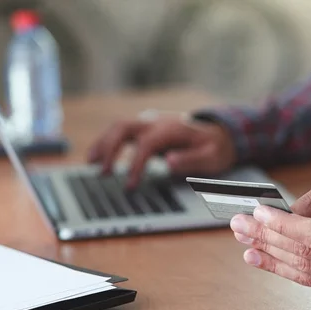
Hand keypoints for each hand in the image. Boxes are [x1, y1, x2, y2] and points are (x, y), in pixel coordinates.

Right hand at [87, 112, 236, 187]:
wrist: (218, 133)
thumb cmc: (214, 148)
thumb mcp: (211, 157)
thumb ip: (191, 160)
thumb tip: (168, 162)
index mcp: (171, 129)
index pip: (146, 144)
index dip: (135, 165)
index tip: (130, 186)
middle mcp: (156, 122)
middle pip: (124, 127)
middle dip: (110, 148)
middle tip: (103, 172)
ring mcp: (149, 123)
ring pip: (118, 126)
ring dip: (103, 143)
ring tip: (91, 164)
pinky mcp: (145, 128)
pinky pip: (120, 131)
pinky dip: (106, 142)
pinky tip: (98, 157)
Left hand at [229, 169, 310, 300]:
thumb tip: (283, 213)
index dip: (282, 226)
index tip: (256, 213)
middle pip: (304, 254)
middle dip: (266, 238)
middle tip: (238, 226)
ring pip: (303, 270)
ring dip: (268, 256)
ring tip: (244, 242)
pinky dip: (282, 270)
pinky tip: (261, 259)